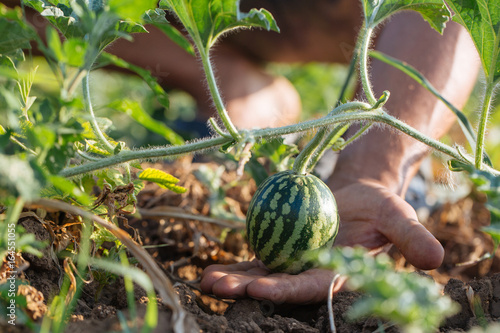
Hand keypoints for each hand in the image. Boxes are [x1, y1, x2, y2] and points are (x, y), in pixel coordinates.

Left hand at [200, 179, 443, 303]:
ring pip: (261, 273)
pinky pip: (257, 256)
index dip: (286, 289)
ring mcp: (295, 263)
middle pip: (278, 284)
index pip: (311, 287)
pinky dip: (236, 262)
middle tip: (217, 287)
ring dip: (234, 278)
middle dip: (247, 288)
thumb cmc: (380, 209)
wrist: (359, 198)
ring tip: (205, 280)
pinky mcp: (283, 249)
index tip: (260, 287)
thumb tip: (436, 259)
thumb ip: (410, 237)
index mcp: (339, 274)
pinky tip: (211, 265)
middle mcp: (312, 274)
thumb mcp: (398, 216)